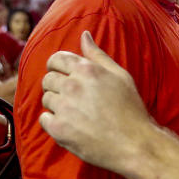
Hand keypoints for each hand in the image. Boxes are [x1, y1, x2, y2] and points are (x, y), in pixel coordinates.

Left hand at [40, 31, 152, 172]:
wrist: (134, 144)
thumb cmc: (130, 108)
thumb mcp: (119, 75)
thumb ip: (97, 55)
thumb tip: (84, 35)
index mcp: (87, 70)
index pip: (56, 59)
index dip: (56, 66)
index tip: (62, 74)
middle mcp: (72, 85)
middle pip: (48, 79)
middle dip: (56, 86)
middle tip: (72, 97)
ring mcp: (64, 108)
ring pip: (46, 99)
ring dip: (56, 104)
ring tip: (75, 113)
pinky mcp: (59, 129)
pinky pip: (44, 119)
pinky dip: (53, 122)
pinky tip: (70, 125)